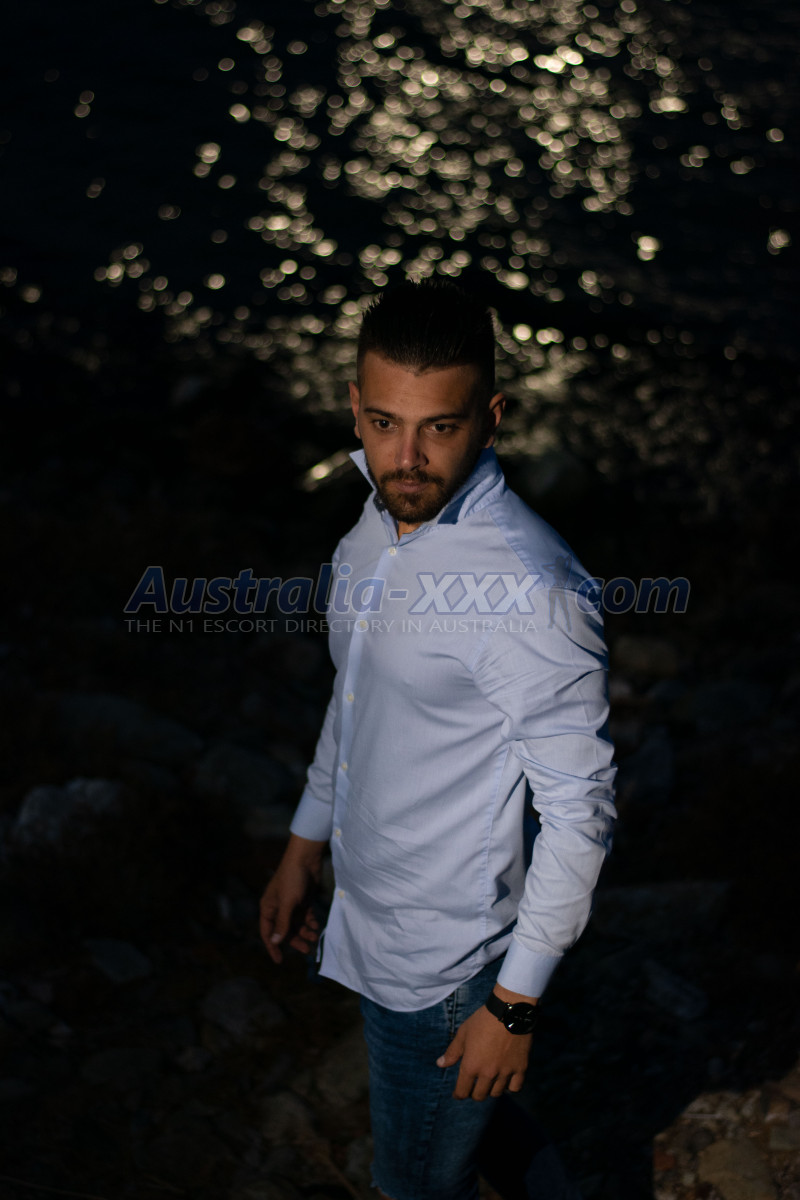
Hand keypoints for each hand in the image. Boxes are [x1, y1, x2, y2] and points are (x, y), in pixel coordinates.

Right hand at [259, 834, 325, 963]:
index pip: (268, 932)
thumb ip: (282, 923)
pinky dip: (311, 921)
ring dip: (305, 932)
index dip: (273, 947)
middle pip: (285, 931)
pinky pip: (306, 916)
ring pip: (297, 924)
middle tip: (308, 950)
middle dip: (296, 941)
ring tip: (316, 937)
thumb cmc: (293, 879)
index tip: (280, 961)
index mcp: (268, 908)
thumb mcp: (287, 903)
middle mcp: (278, 907)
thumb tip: (275, 942)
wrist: (306, 858)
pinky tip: (317, 924)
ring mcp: (291, 904)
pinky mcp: (303, 899)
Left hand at [436, 1003, 532, 1100]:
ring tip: (489, 1082)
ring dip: (491, 1089)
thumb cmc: (482, 1020)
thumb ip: (452, 1052)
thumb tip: (440, 1064)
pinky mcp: (520, 1068)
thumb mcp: (463, 1033)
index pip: (462, 1091)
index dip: (458, 1094)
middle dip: (474, 1093)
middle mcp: (487, 1073)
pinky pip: (515, 1087)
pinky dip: (510, 1087)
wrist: (509, 1011)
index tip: (457, 1094)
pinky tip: (506, 1081)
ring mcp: (505, 1072)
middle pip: (480, 1095)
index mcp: (471, 1065)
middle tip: (474, 1086)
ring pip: (497, 1093)